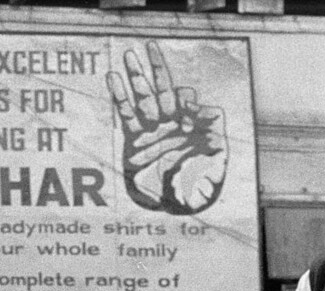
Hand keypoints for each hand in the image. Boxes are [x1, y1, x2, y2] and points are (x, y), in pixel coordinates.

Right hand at [107, 41, 228, 215]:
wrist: (172, 209)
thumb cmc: (195, 195)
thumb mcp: (210, 178)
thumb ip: (209, 156)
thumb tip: (197, 139)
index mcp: (198, 130)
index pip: (194, 106)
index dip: (190, 106)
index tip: (187, 117)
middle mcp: (176, 126)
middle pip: (167, 91)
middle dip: (158, 69)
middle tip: (149, 46)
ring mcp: (155, 131)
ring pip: (145, 98)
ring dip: (138, 77)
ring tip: (128, 55)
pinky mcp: (136, 141)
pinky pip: (127, 115)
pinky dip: (120, 97)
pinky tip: (114, 79)